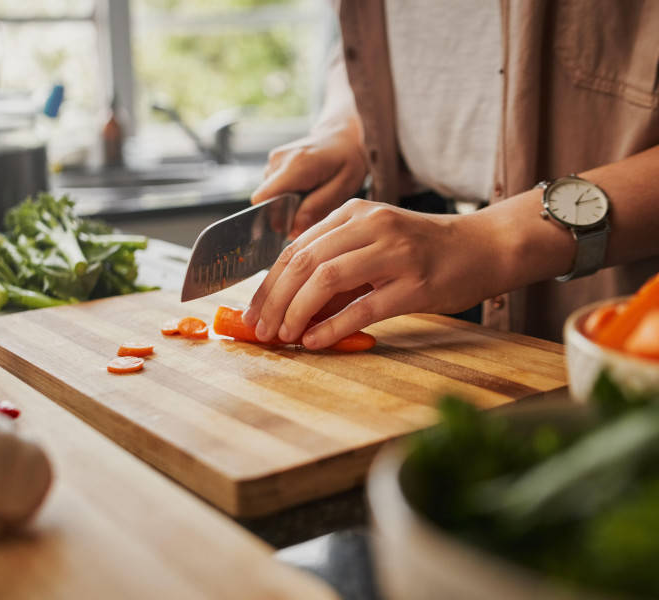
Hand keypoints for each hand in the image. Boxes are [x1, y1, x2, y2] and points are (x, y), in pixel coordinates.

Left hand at [242, 199, 507, 348]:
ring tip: (283, 336)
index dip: (269, 283)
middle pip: (304, 262)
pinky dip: (333, 326)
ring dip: (297, 312)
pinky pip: (363, 307)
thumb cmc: (425, 251)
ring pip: (326, 279)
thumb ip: (337, 268)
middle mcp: (370, 226)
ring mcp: (394, 252)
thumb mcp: (374, 245)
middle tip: (261, 330)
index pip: (295, 249)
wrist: (484, 247)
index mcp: (354, 214)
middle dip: (274, 300)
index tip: (253, 312)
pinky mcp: (415, 284)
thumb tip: (291, 307)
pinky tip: (315, 341)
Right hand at [251, 124, 367, 237]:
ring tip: (312, 195)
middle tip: (312, 208)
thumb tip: (293, 228)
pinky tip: (306, 189)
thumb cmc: (347, 160)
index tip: (295, 224)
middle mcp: (278, 161)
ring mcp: (273, 161)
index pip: (263, 199)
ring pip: (271, 198)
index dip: (274, 218)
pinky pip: (274, 190)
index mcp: (295, 165)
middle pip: (267, 202)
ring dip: (288, 205)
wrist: (341, 136)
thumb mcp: (344, 185)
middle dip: (286, 214)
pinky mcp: (273, 165)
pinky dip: (288, 196)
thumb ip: (318, 207)